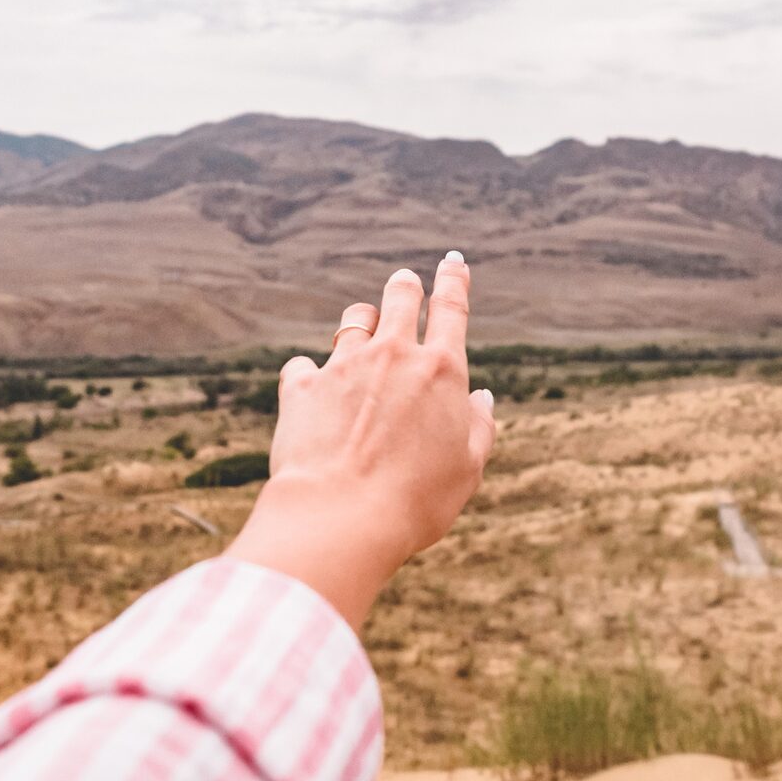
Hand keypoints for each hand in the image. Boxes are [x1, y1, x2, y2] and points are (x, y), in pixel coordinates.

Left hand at [224, 253, 495, 628]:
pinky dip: (309, 372)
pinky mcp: (301, 386)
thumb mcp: (466, 470)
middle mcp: (393, 355)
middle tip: (405, 282)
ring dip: (362, 319)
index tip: (453, 262)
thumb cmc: (415, 502)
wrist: (341, 518)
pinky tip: (310, 387)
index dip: (455, 280)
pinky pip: (303, 363)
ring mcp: (343, 366)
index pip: (452, 308)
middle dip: (405, 285)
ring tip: (363, 328)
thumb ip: (479, 427)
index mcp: (441, 371)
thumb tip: (481, 397)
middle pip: (400, 296)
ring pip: (354, 319)